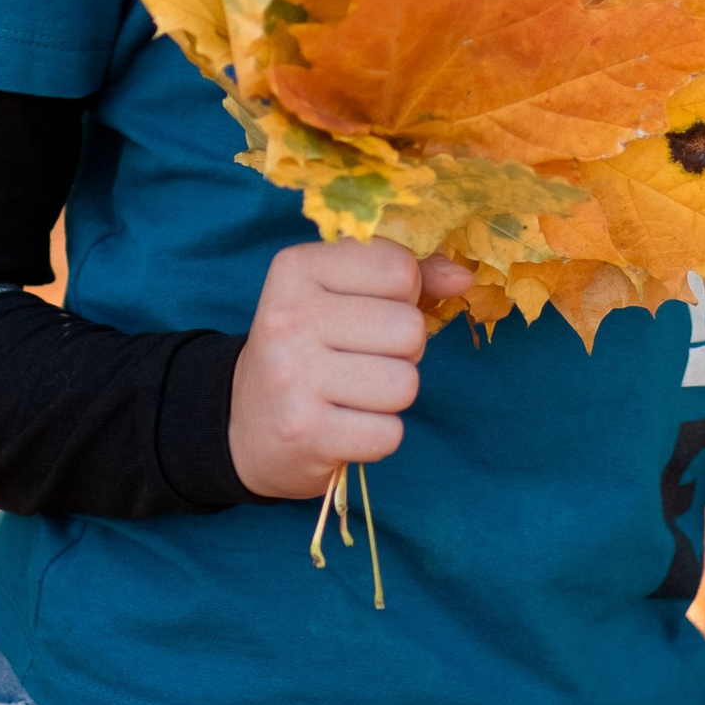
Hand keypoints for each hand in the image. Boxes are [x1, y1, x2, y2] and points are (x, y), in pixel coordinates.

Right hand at [226, 240, 471, 500]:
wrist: (240, 425)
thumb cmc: (306, 348)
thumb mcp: (340, 295)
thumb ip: (405, 275)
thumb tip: (464, 277)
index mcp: (296, 268)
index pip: (398, 268)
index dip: (402, 295)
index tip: (368, 312)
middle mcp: (288, 317)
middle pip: (409, 328)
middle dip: (401, 351)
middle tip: (360, 360)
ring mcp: (293, 377)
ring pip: (405, 383)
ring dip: (391, 397)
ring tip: (353, 394)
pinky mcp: (305, 434)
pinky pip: (389, 434)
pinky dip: (377, 436)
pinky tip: (344, 427)